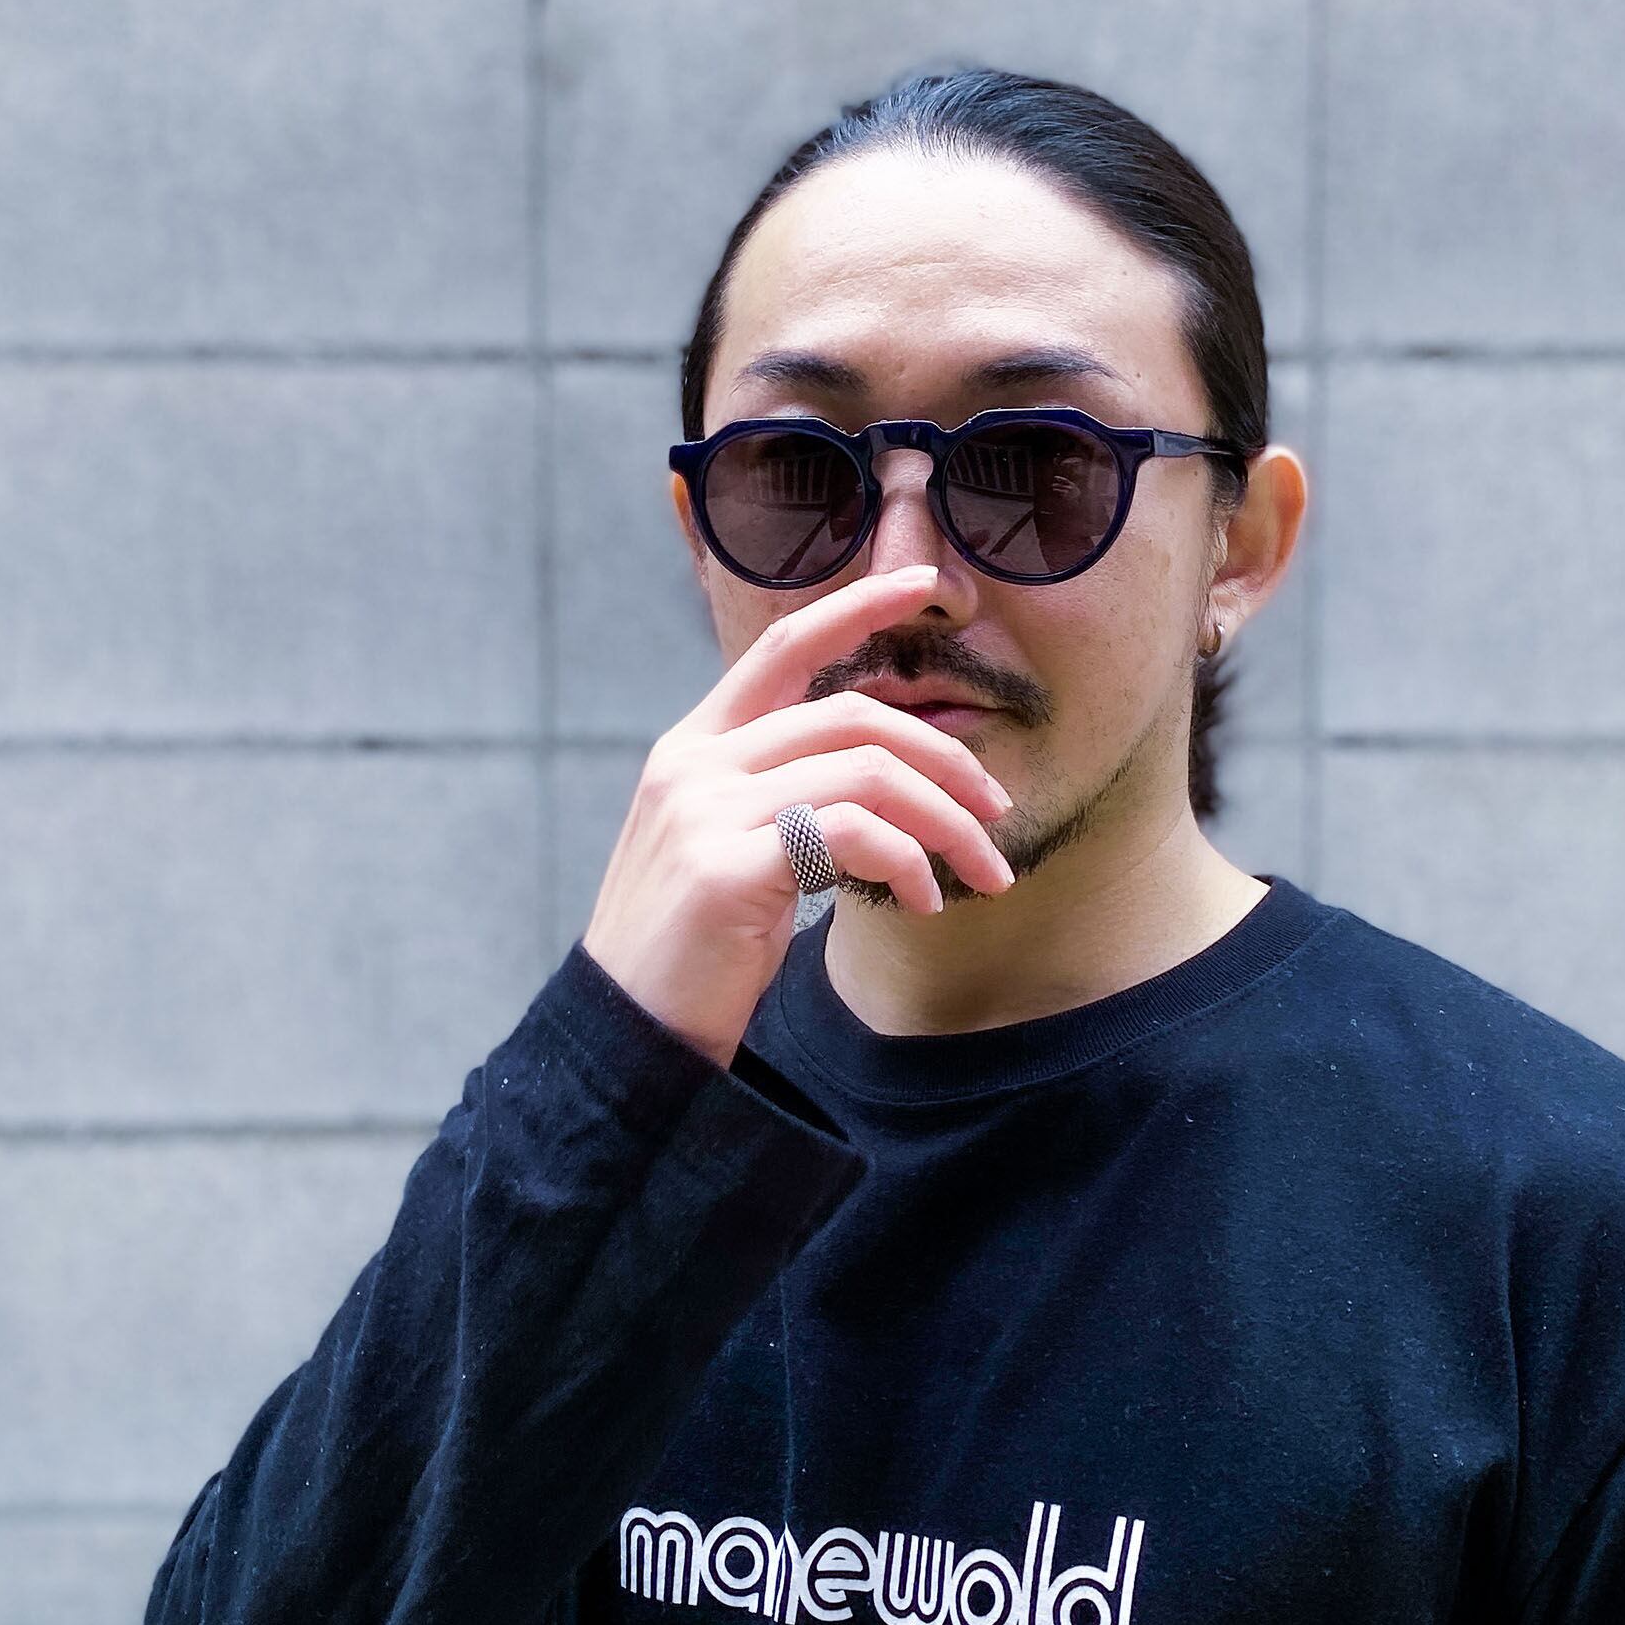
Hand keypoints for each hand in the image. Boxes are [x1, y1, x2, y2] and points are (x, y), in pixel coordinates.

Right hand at [581, 564, 1017, 1070]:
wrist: (628, 1039)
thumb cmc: (695, 952)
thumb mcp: (732, 851)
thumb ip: (782, 797)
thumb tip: (882, 778)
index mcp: (692, 748)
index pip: (783, 649)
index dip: (855, 607)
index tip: (921, 585)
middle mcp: (692, 764)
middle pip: (852, 716)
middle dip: (944, 760)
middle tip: (995, 814)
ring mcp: (703, 811)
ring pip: (866, 772)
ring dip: (946, 823)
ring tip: (981, 873)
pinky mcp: (725, 867)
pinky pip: (851, 834)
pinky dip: (908, 863)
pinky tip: (922, 903)